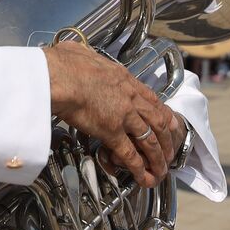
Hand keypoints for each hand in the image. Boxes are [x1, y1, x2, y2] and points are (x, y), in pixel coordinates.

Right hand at [43, 40, 176, 187]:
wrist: (59, 76)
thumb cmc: (64, 63)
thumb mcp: (82, 53)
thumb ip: (85, 56)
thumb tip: (77, 52)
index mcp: (124, 79)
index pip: (151, 98)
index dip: (163, 113)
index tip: (170, 122)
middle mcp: (130, 98)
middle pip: (157, 120)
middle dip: (167, 138)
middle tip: (170, 150)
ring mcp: (123, 116)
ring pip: (149, 139)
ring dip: (158, 157)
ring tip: (161, 170)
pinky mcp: (112, 132)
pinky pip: (130, 154)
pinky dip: (139, 168)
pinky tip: (144, 177)